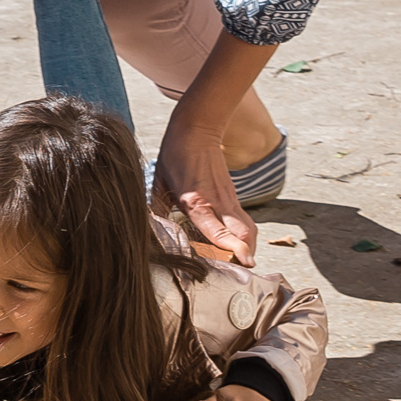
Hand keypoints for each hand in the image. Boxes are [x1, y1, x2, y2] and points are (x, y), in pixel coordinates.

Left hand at [153, 121, 255, 263]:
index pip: (219, 231)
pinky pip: (245, 221)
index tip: (245, 262)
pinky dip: (245, 237)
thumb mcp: (159, 184)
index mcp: (196, 201)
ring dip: (249, 247)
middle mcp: (218, 202)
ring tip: (241, 263)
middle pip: (245, 234)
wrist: (197, 128)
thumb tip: (151, 235)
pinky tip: (237, 246)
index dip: (234, 248)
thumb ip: (158, 212)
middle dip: (247, 255)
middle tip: (241, 273)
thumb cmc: (175, 155)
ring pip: (249, 228)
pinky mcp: (233, 196)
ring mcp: (229, 199)